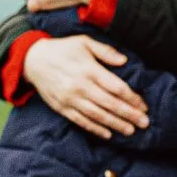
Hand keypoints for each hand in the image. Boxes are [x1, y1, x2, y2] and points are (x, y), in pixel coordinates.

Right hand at [22, 36, 148, 138]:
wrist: (32, 59)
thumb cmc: (62, 49)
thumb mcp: (84, 42)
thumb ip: (105, 51)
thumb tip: (124, 60)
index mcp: (88, 69)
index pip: (116, 87)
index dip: (132, 98)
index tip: (144, 105)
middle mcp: (80, 86)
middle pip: (110, 104)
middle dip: (129, 114)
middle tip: (144, 123)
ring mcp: (70, 99)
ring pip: (97, 115)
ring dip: (116, 124)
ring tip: (130, 131)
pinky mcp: (61, 108)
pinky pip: (81, 121)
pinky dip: (95, 129)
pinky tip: (108, 134)